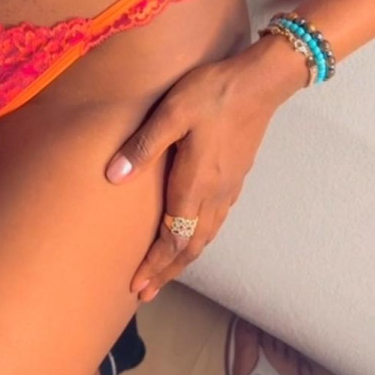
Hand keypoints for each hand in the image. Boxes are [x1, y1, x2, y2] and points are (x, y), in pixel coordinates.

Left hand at [104, 36, 306, 300]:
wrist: (261, 82)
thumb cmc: (212, 93)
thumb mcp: (171, 113)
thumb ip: (143, 146)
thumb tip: (113, 177)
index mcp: (196, 184)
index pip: (172, 239)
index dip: (154, 265)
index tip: (137, 287)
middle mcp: (215, 195)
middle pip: (190, 247)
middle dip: (167, 271)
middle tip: (146, 292)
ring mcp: (229, 187)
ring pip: (206, 236)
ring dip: (184, 258)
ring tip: (167, 272)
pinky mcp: (237, 176)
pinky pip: (216, 221)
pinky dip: (200, 239)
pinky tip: (194, 234)